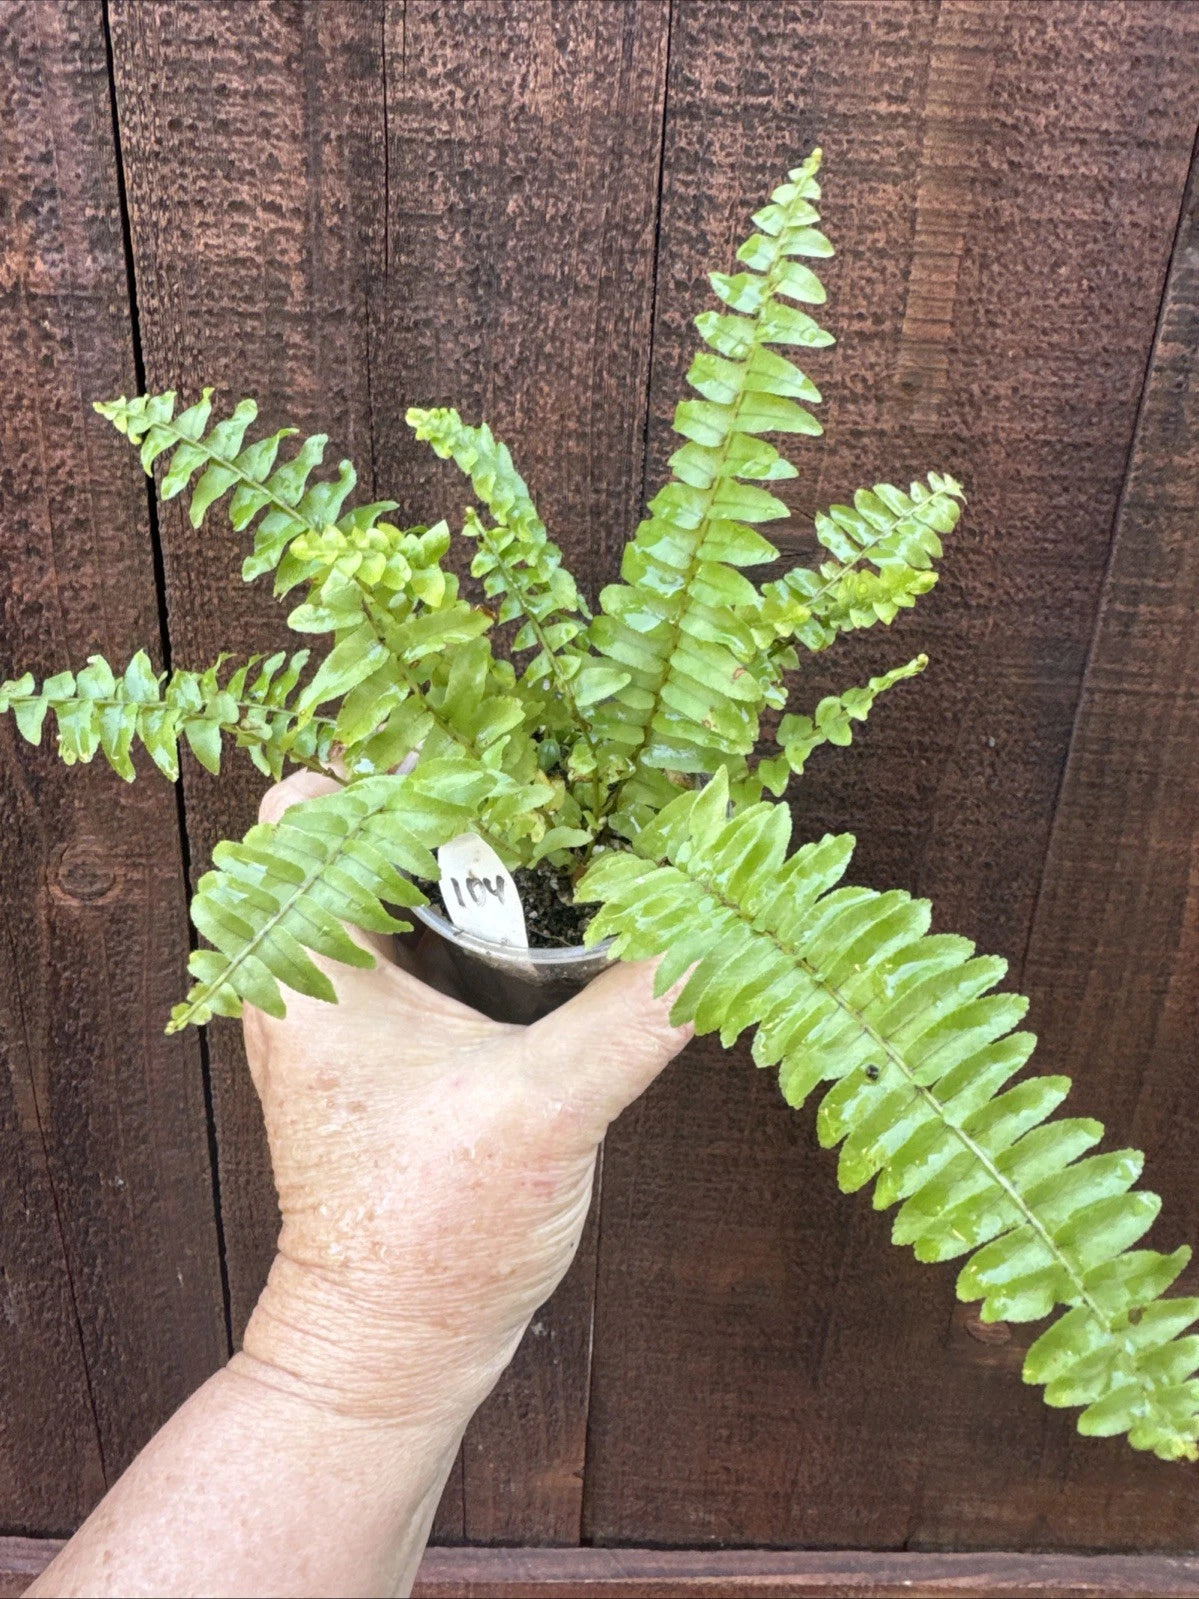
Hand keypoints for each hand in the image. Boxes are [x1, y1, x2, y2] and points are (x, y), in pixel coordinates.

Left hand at [237, 771, 693, 1432]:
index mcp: (311, 967)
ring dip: (485, 858)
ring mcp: (356, 1006)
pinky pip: (437, 938)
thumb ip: (639, 1008)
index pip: (319, 805)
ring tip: (578, 832)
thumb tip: (723, 922)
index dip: (404, 765)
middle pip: (374, 830)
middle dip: (463, 800)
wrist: (399, 1347)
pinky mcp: (398, 1039)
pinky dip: (494, 914)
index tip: (506, 758)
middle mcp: (316, 971)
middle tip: (561, 786)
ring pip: (410, 884)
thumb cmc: (430, 1238)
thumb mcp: (549, 1110)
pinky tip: (570, 912)